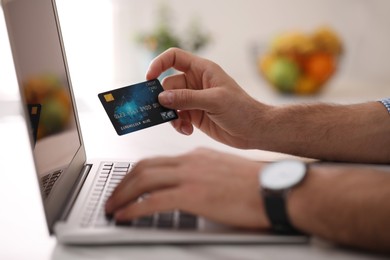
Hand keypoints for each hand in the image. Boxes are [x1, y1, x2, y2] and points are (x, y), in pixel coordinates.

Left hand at [105, 148, 270, 228]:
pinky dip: (133, 208)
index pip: (158, 161)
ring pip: (143, 180)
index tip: (129, 183)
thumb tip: (192, 186)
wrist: (275, 188)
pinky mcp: (192, 195)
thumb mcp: (223, 172)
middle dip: (122, 182)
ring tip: (112, 207)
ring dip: (122, 194)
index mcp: (196, 156)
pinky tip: (125, 216)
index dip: (137, 173)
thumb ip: (204, 175)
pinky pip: (152, 200)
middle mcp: (189, 162)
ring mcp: (190, 177)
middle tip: (113, 195)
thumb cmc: (256, 184)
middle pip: (144, 167)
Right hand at [146, 48, 270, 148]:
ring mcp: (194, 100)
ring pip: (170, 103)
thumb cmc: (241, 110)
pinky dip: (178, 124)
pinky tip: (187, 131)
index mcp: (202, 70)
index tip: (149, 78)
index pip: (175, 58)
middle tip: (161, 111)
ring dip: (171, 114)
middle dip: (163, 98)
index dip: (159, 63)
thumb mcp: (214, 100)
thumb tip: (161, 98)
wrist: (254, 131)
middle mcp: (195, 83)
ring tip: (181, 125)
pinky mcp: (194, 115)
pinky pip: (177, 117)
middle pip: (168, 85)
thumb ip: (187, 98)